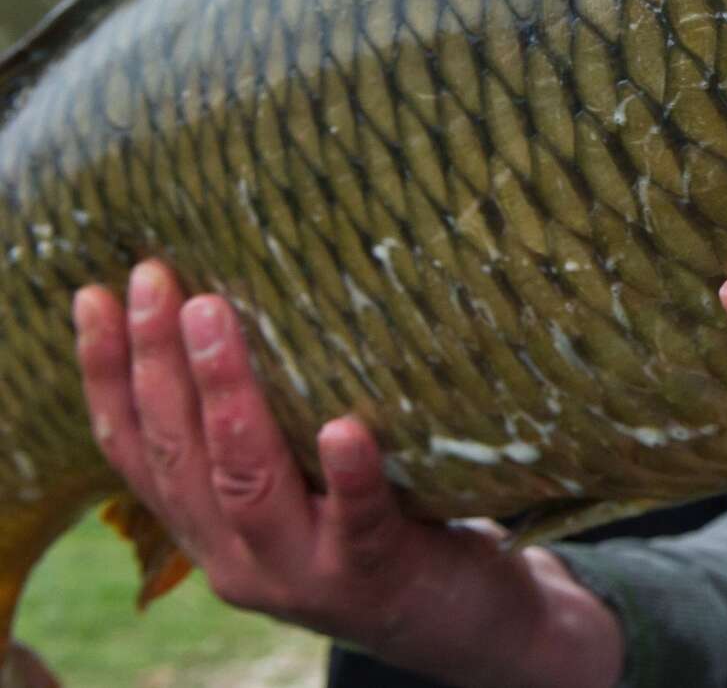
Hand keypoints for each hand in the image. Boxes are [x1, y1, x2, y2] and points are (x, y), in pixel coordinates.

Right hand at [73, 263, 622, 687]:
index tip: (96, 295)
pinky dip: (348, 474)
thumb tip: (249, 295)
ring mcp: (300, 572)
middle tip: (157, 278)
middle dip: (157, 362)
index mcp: (207, 527)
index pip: (136, 448)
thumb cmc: (381, 522)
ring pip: (246, 484)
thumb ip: (272, 422)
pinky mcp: (371, 577)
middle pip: (179, 454)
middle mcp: (235, 556)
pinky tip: (343, 427)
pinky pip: (356, 522)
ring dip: (227, 397)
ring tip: (212, 317)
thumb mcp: (304, 478)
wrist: (457, 620)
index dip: (107, 374)